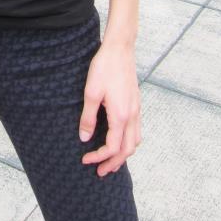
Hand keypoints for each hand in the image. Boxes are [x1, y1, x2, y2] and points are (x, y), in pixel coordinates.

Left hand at [78, 39, 140, 176]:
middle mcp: (132, 115)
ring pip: (135, 141)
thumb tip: (84, 138)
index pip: (113, 147)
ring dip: (123, 154)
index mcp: (121, 116)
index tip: (86, 160)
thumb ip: (88, 117)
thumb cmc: (104, 67)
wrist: (120, 49)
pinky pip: (136, 130)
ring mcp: (136, 109)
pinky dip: (128, 141)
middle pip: (127, 150)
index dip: (99, 157)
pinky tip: (118, 138)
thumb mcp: (90, 92)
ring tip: (110, 159)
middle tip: (100, 171)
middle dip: (114, 163)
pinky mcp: (136, 103)